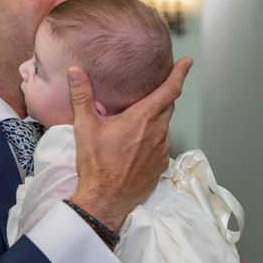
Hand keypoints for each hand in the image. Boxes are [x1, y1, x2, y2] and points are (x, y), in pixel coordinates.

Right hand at [68, 56, 192, 229]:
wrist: (106, 201)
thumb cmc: (96, 164)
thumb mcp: (85, 127)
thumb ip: (82, 96)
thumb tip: (75, 71)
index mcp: (143, 118)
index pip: (170, 90)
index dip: (180, 74)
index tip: (188, 62)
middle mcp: (158, 131)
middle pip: (168, 106)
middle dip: (163, 95)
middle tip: (153, 88)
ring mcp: (162, 150)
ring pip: (164, 126)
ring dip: (154, 119)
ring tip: (136, 121)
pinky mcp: (161, 165)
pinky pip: (161, 144)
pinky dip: (152, 138)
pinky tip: (136, 144)